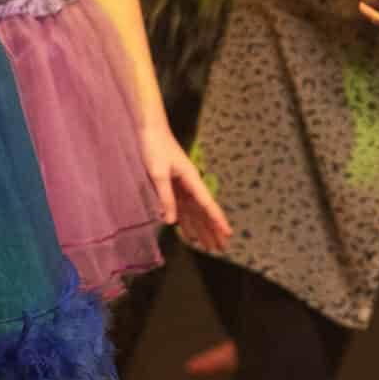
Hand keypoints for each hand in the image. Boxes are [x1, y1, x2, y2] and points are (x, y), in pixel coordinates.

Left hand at [141, 124, 232, 252]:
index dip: (218, 220)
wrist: (150, 130)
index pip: (208, 204)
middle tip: (221, 249)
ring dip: (201, 229)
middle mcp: (190, 184)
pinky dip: (185, 222)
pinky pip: (182, 208)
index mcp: (191, 179)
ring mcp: (182, 186)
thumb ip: (165, 198)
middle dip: (213, 230)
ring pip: (195, 213)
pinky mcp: (173, 186)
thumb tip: (171, 222)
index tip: (228, 234)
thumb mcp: (158, 174)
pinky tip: (186, 233)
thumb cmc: (155, 148)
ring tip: (207, 246)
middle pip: (204, 212)